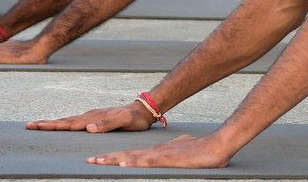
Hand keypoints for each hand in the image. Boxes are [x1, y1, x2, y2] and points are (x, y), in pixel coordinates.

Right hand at [26, 102, 155, 133]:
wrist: (143, 109)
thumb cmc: (134, 118)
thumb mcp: (123, 122)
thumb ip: (107, 125)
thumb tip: (88, 128)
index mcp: (92, 118)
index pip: (67, 123)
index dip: (51, 125)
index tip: (35, 125)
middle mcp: (89, 116)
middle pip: (62, 121)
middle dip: (45, 123)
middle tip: (28, 125)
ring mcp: (91, 116)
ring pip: (67, 121)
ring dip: (52, 123)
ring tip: (38, 125)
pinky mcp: (94, 119)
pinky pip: (74, 122)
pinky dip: (63, 124)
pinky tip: (61, 126)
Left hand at [87, 134, 232, 168]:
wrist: (217, 146)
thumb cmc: (203, 150)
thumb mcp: (183, 151)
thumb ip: (174, 152)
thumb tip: (170, 154)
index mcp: (158, 152)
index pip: (133, 154)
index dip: (116, 156)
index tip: (102, 158)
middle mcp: (156, 152)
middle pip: (127, 155)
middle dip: (108, 158)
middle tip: (90, 160)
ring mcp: (161, 155)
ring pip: (132, 157)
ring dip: (114, 159)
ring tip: (98, 161)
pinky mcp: (167, 159)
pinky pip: (147, 161)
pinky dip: (133, 161)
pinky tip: (123, 163)